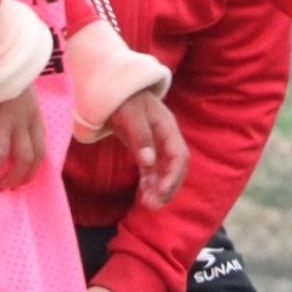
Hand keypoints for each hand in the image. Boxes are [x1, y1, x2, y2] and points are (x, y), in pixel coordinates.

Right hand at [0, 88, 46, 188]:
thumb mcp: (12, 87)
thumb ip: (11, 100)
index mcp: (34, 112)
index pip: (41, 144)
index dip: (34, 163)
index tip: (24, 174)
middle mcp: (30, 120)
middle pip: (37, 156)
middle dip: (26, 175)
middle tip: (13, 186)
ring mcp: (17, 121)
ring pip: (23, 158)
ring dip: (13, 176)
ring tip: (1, 186)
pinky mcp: (1, 122)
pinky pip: (0, 152)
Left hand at [107, 87, 189, 206]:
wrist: (112, 86)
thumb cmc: (122, 97)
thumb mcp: (130, 114)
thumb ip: (140, 137)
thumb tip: (149, 163)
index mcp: (167, 128)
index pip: (179, 157)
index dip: (173, 177)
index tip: (160, 193)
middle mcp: (166, 138)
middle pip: (176, 168)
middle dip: (167, 188)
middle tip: (152, 205)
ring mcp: (156, 143)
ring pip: (164, 171)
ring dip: (159, 189)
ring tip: (148, 205)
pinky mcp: (144, 148)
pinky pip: (151, 169)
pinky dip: (149, 182)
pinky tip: (143, 195)